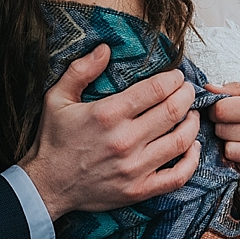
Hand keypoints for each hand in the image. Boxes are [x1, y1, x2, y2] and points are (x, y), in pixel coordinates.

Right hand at [19, 44, 201, 221]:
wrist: (47, 186)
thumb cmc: (54, 140)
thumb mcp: (57, 98)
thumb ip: (81, 70)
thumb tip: (105, 48)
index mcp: (108, 114)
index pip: (156, 90)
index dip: (173, 79)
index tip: (177, 76)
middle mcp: (125, 140)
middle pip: (173, 111)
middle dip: (187, 96)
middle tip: (188, 90)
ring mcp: (134, 168)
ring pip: (181, 141)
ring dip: (193, 124)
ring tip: (192, 114)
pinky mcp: (139, 190)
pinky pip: (178, 176)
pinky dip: (192, 160)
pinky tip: (192, 146)